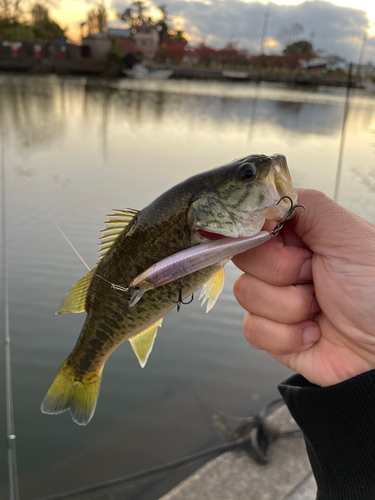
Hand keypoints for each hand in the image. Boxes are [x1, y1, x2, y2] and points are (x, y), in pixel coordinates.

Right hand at [232, 189, 374, 386]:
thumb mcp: (346, 234)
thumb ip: (304, 205)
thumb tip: (259, 198)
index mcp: (298, 235)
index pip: (253, 224)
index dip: (262, 236)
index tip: (289, 247)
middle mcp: (283, 265)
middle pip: (244, 258)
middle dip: (283, 273)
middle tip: (316, 277)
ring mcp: (275, 299)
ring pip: (245, 295)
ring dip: (290, 307)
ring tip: (320, 308)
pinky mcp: (273, 333)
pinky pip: (252, 330)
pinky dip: (286, 335)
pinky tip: (313, 332)